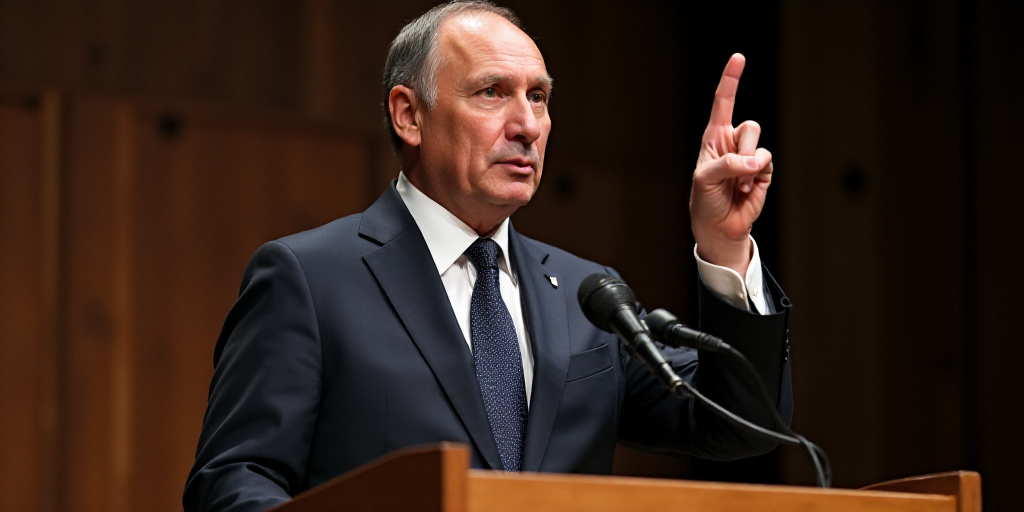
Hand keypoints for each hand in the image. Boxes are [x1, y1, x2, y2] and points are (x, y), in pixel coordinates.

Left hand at [690, 53, 772, 275]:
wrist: (718, 226)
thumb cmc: (704, 200)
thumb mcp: (704, 179)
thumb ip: (726, 165)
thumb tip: (755, 161)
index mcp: (713, 138)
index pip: (723, 103)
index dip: (731, 80)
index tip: (738, 58)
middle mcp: (733, 143)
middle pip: (750, 126)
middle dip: (744, 146)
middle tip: (734, 167)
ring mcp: (750, 157)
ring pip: (759, 143)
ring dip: (748, 164)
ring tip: (737, 183)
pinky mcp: (763, 172)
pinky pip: (767, 161)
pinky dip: (756, 174)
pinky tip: (745, 189)